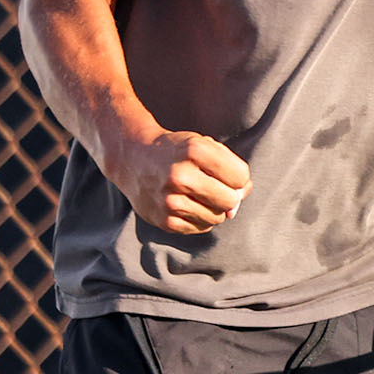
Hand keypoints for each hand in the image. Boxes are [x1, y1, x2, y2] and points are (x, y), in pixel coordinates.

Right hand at [108, 126, 250, 234]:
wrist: (133, 159)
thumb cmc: (178, 152)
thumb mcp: (205, 145)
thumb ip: (231, 170)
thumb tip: (235, 209)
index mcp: (194, 150)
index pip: (240, 176)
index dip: (239, 176)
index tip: (226, 172)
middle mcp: (180, 176)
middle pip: (230, 200)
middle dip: (230, 195)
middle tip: (216, 186)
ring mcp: (170, 201)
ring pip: (217, 218)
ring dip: (215, 208)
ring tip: (200, 194)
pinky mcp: (164, 220)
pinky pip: (200, 228)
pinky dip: (201, 218)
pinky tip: (189, 204)